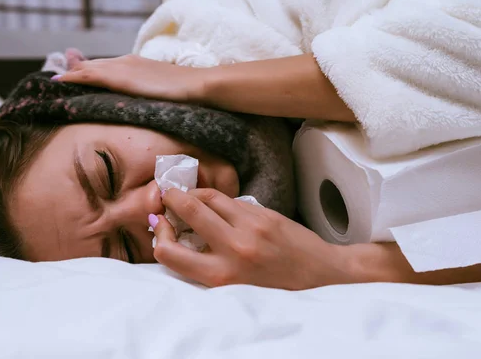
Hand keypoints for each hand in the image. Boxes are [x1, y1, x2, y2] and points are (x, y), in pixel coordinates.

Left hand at [56, 54, 206, 102]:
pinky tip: (59, 81)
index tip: (75, 76)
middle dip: (77, 71)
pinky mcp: (120, 76)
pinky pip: (90, 75)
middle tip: (57, 77)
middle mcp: (127, 62)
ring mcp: (123, 67)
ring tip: (55, 80)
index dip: (90, 72)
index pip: (109, 68)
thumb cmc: (188, 94)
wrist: (197, 86)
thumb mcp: (167, 94)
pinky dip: (73, 77)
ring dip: (72, 74)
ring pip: (90, 68)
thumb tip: (152, 103)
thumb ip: (155, 95)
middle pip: (96, 66)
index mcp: (138, 65)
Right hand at [151, 188, 354, 289]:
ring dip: (194, 193)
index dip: (159, 237)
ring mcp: (252, 227)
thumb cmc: (275, 286)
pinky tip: (217, 204)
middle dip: (172, 198)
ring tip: (190, 197)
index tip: (163, 228)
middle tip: (167, 197)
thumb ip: (206, 263)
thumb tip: (176, 238)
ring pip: (210, 197)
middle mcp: (235, 249)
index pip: (169, 252)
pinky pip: (232, 200)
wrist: (320, 274)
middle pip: (189, 209)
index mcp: (222, 275)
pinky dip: (219, 200)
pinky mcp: (265, 214)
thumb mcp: (235, 286)